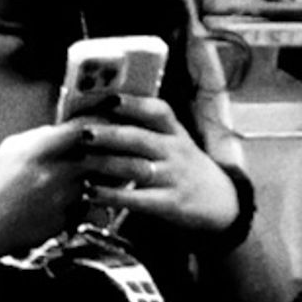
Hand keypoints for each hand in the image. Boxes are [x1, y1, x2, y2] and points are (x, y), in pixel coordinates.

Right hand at [0, 119, 102, 258]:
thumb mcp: (11, 148)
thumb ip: (41, 136)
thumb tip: (68, 131)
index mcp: (39, 149)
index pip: (83, 130)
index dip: (97, 127)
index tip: (100, 130)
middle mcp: (54, 172)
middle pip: (97, 159)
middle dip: (97, 159)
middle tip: (91, 161)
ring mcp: (61, 199)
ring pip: (90, 185)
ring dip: (83, 184)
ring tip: (55, 187)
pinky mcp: (64, 220)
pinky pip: (80, 208)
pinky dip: (72, 206)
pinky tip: (49, 206)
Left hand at [73, 94, 239, 236]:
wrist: (220, 202)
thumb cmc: (182, 166)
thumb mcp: (173, 141)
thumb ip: (144, 129)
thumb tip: (99, 112)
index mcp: (174, 131)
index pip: (157, 111)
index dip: (134, 104)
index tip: (109, 99)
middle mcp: (175, 151)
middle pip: (140, 139)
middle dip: (109, 134)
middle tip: (82, 132)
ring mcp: (173, 177)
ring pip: (136, 168)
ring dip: (105, 164)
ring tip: (80, 161)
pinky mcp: (169, 203)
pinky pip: (138, 199)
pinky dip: (112, 196)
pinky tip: (91, 193)